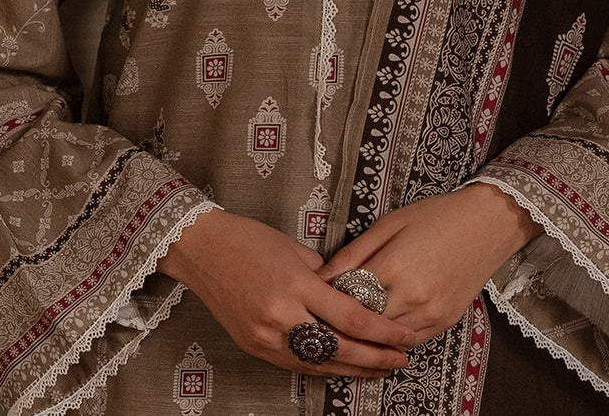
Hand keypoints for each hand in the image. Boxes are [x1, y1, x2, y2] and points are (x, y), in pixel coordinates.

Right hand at [157, 208, 415, 377]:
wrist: (202, 250)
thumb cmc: (248, 240)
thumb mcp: (294, 249)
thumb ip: (325, 276)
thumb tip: (350, 296)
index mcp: (296, 284)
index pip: (351, 317)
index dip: (383, 331)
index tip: (406, 335)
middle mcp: (281, 315)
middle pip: (340, 348)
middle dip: (376, 357)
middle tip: (402, 358)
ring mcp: (265, 335)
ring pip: (319, 363)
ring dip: (353, 368)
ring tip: (381, 367)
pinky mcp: (254, 346)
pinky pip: (296, 364)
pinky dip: (323, 367)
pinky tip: (343, 366)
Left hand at [317, 183, 540, 342]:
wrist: (486, 224)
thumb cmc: (436, 216)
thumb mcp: (389, 224)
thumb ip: (354, 253)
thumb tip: (323, 275)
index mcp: (393, 266)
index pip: (347, 297)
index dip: (330, 298)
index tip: (318, 296)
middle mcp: (411, 296)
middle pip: (364, 322)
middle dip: (346, 317)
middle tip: (331, 310)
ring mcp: (429, 313)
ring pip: (386, 337)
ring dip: (369, 331)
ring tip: (356, 317)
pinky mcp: (444, 322)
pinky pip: (410, 340)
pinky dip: (393, 334)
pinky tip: (385, 322)